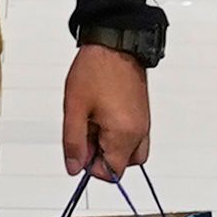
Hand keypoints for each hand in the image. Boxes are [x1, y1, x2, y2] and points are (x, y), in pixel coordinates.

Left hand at [62, 45, 151, 176]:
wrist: (116, 44)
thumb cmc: (96, 70)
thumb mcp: (75, 109)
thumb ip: (73, 143)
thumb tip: (74, 167)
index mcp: (124, 134)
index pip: (111, 172)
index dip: (91, 166)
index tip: (79, 149)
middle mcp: (139, 131)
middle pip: (123, 165)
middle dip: (102, 158)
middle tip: (85, 135)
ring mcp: (144, 123)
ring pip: (130, 152)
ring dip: (111, 148)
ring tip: (94, 125)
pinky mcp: (143, 113)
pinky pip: (134, 137)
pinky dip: (119, 136)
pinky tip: (103, 117)